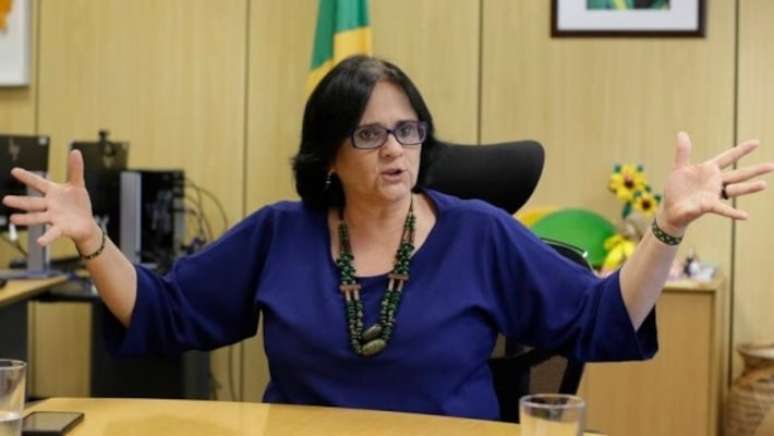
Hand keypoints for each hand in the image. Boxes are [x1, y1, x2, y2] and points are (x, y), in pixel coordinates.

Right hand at [1, 150, 97, 246]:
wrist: (85, 223)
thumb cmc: (78, 203)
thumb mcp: (77, 185)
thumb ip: (75, 169)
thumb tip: (75, 150)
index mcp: (53, 192)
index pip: (39, 183)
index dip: (28, 177)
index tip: (14, 171)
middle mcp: (50, 205)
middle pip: (33, 202)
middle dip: (20, 202)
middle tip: (5, 200)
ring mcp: (54, 217)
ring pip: (37, 217)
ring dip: (25, 218)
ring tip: (13, 219)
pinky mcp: (61, 228)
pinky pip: (52, 233)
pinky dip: (46, 238)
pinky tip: (40, 242)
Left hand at [659, 132, 773, 234]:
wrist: (670, 208)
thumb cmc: (677, 189)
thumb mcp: (679, 168)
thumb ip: (683, 152)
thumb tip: (682, 133)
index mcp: (709, 170)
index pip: (728, 157)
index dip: (741, 150)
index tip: (757, 142)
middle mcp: (715, 182)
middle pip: (739, 174)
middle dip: (755, 170)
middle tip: (772, 166)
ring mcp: (714, 194)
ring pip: (735, 190)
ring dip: (749, 188)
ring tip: (764, 184)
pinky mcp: (708, 206)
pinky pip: (723, 209)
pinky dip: (733, 213)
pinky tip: (745, 216)